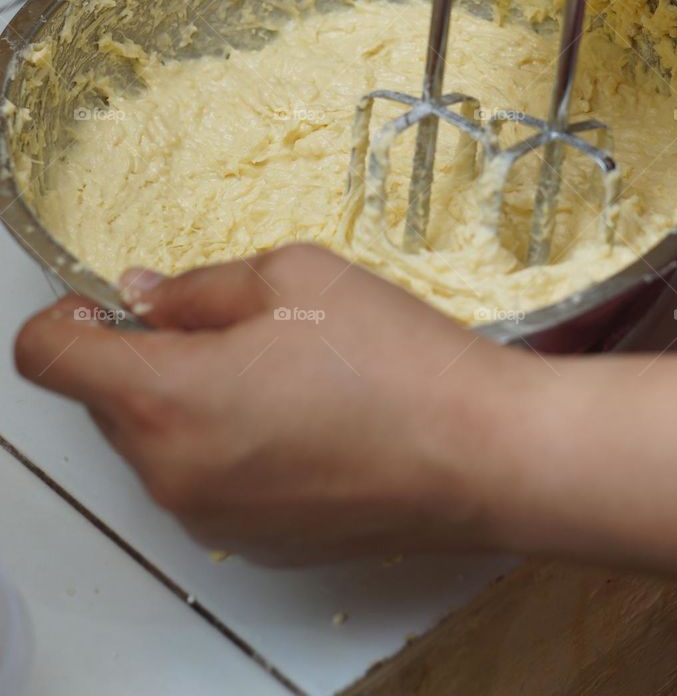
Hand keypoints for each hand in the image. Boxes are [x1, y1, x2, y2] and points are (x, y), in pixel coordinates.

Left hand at [15, 246, 529, 564]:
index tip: (98, 304)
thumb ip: (197, 286)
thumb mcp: (293, 276)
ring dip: (189, 400)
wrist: (481, 454)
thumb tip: (143, 297)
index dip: (64, 319)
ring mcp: (213, 519)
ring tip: (278, 369)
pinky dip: (226, 443)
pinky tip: (299, 416)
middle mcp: (173, 475)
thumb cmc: (396, 360)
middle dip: (145, 355)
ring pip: (158, 442)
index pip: (52, 360)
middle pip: (107, 402)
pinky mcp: (253, 542)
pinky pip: (206, 480)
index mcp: (169, 401)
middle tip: (228, 323)